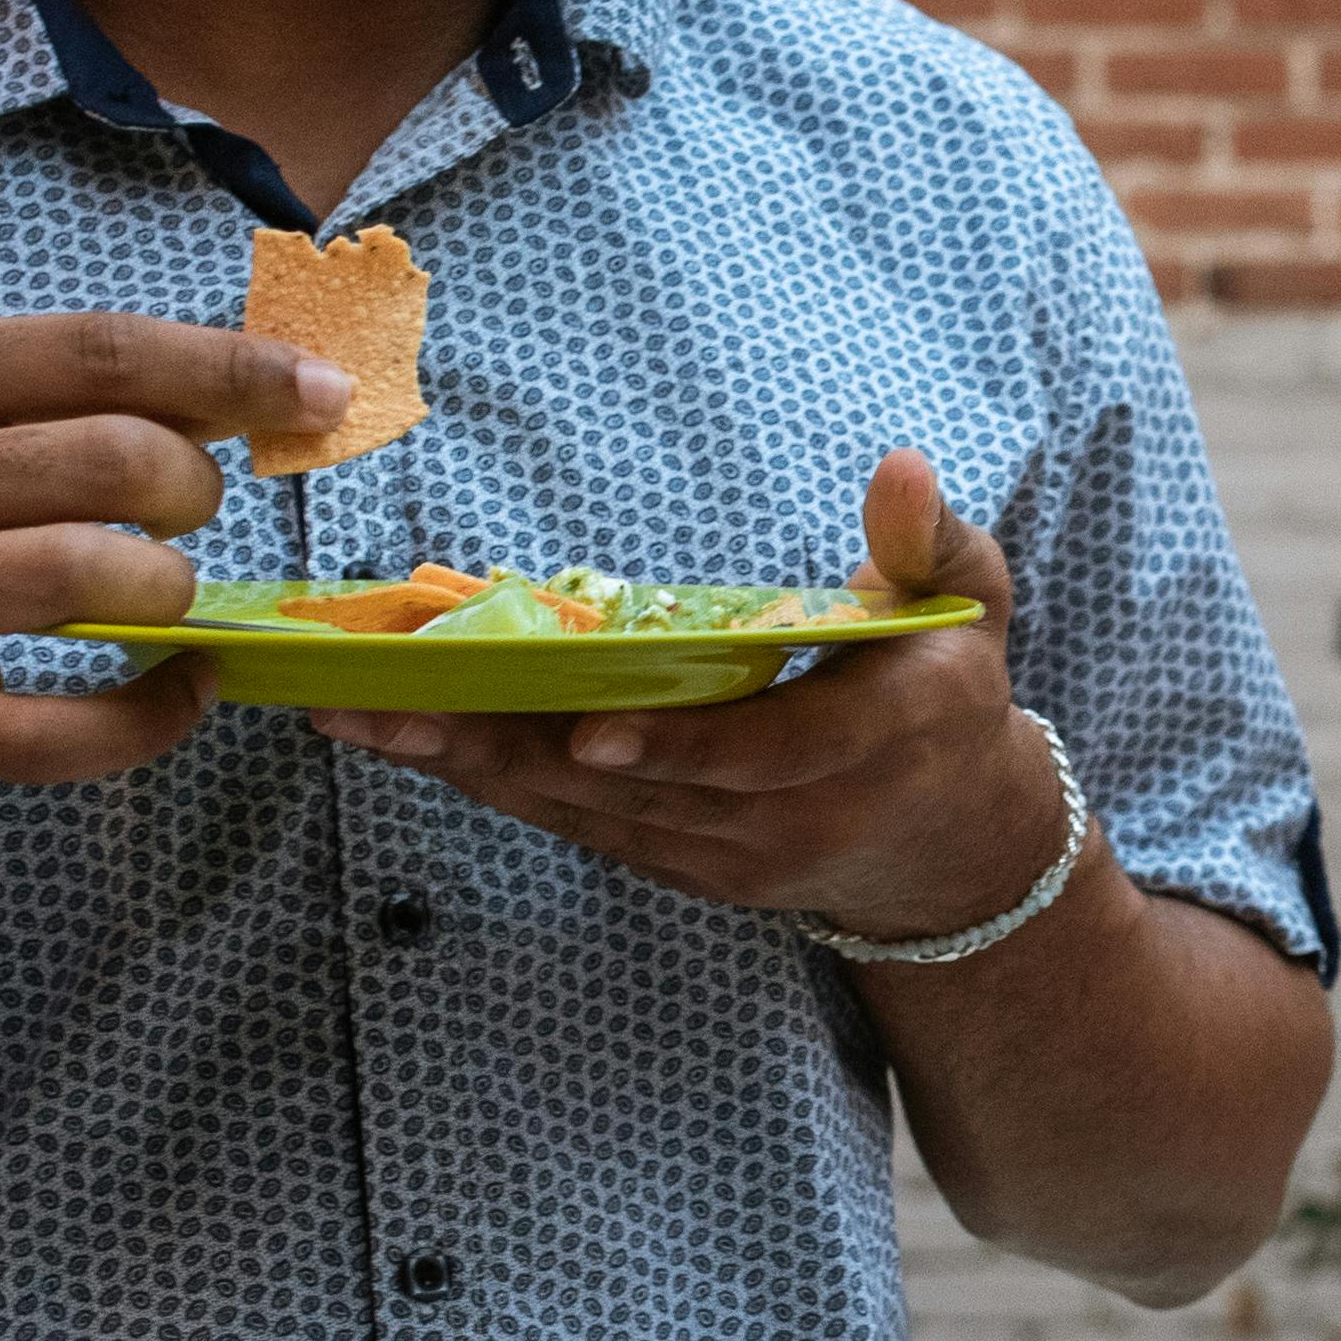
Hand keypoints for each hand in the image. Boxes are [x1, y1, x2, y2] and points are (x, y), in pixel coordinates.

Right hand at [0, 313, 343, 803]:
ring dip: (173, 589)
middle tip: (186, 511)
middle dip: (194, 488)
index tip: (324, 392)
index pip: (97, 351)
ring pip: (92, 576)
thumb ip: (58, 391)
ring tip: (165, 593)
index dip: (231, 370)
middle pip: (114, 459)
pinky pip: (64, 729)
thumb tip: (250, 380)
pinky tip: (182, 690)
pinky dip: (153, 718)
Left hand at [310, 450, 1074, 942]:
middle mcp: (800, 819)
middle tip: (392, 708)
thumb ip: (930, 541)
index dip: (680, 746)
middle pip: (639, 792)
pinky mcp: (689, 872)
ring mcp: (736, 860)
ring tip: (369, 721)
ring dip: (476, 769)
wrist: (955, 844)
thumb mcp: (971, 604)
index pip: (769, 756)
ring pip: (592, 818)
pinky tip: (422, 746)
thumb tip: (898, 467)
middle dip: (508, 749)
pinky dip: (502, 788)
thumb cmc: (951, 693)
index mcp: (880, 742)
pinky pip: (583, 832)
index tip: (589, 728)